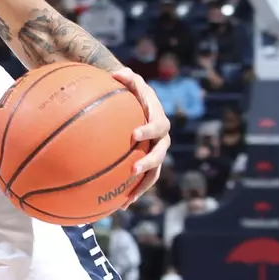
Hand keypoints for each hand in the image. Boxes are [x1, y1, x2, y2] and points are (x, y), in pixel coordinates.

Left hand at [110, 65, 170, 201]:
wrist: (139, 105)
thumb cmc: (132, 92)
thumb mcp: (131, 83)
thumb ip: (126, 78)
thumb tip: (116, 73)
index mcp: (158, 119)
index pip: (157, 126)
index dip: (148, 130)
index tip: (134, 134)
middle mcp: (161, 139)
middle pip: (159, 154)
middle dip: (148, 163)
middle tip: (132, 170)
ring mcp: (156, 153)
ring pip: (154, 173)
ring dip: (142, 186)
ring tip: (128, 200)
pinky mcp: (148, 164)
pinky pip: (143, 181)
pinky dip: (133, 193)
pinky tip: (119, 206)